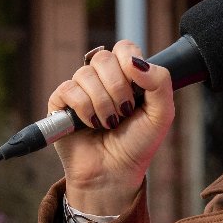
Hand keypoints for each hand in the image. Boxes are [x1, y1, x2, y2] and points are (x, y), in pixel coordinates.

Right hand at [47, 41, 174, 215]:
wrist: (115, 173)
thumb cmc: (137, 145)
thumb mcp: (161, 114)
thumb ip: (160, 82)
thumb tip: (136, 62)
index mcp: (126, 76)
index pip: (124, 48)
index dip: (130, 63)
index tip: (138, 88)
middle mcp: (101, 79)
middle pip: (104, 58)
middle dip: (118, 88)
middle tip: (125, 112)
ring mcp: (80, 90)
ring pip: (86, 74)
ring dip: (103, 103)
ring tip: (109, 124)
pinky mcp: (60, 103)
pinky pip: (69, 90)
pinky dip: (84, 109)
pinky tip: (91, 125)